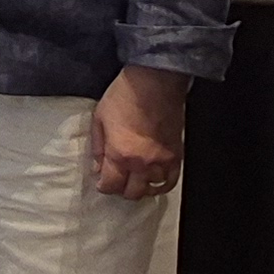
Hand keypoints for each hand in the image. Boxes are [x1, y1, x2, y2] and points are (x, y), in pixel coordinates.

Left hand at [92, 66, 189, 200]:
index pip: (111, 185)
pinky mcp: (176, 154)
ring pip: (151, 188)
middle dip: (121, 189)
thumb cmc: (125, 95)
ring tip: (134, 180)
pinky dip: (162, 185)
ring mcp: (161, 160)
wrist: (155, 81)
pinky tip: (155, 181)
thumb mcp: (99, 118)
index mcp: (120, 155)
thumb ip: (97, 146)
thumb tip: (97, 166)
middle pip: (132, 192)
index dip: (103, 186)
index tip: (101, 181)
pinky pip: (171, 180)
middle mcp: (141, 163)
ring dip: (141, 187)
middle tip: (117, 181)